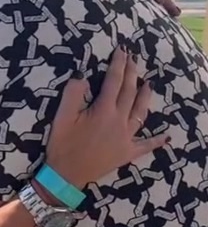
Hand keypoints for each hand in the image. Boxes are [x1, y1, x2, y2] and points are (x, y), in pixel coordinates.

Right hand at [46, 47, 168, 189]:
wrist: (66, 176)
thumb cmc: (62, 145)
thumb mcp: (61, 117)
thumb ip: (72, 94)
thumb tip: (82, 76)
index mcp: (103, 111)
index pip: (114, 81)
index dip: (118, 64)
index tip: (121, 50)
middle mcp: (119, 121)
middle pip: (130, 92)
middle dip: (132, 73)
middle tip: (133, 59)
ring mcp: (126, 138)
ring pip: (141, 113)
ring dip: (146, 97)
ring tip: (148, 84)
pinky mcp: (127, 153)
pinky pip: (145, 146)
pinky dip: (156, 141)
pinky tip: (165, 137)